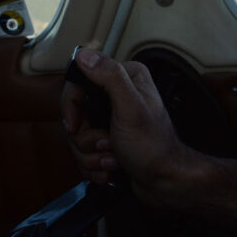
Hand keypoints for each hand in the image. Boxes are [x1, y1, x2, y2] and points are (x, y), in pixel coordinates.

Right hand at [61, 48, 194, 204]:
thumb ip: (110, 77)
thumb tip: (84, 54)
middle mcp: (117, 95)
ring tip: (113, 160)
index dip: (71, 106)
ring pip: (77, 136)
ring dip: (92, 155)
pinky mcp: (107, 141)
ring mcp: (110, 120)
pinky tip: (111, 168)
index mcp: (125, 78)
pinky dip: (94, 165)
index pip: (79, 82)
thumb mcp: (131, 108)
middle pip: (75, 113)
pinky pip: (83, 152)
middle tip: (107, 145)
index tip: (74, 126)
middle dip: (86, 137)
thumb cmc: (153, 147)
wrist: (165, 183)